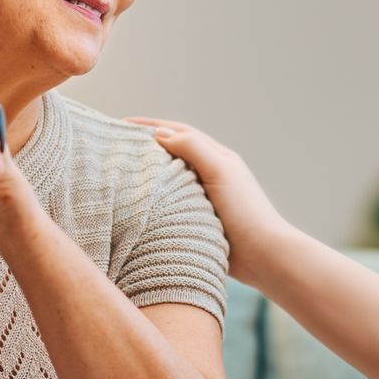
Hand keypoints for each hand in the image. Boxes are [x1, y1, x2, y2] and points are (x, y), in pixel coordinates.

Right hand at [126, 117, 291, 283]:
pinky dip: (153, 200)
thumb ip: (192, 148)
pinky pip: (170, 204)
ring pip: (169, 180)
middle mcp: (210, 175)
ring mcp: (203, 198)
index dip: (151, 126)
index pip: (179, 133)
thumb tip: (159, 133)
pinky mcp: (198, 221)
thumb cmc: (244, 210)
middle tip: (115, 147)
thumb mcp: (219, 170)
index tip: (122, 123)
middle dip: (145, 147)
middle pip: (172, 154)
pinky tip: (136, 205)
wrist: (263, 255)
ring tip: (120, 173)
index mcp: (217, 157)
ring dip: (148, 174)